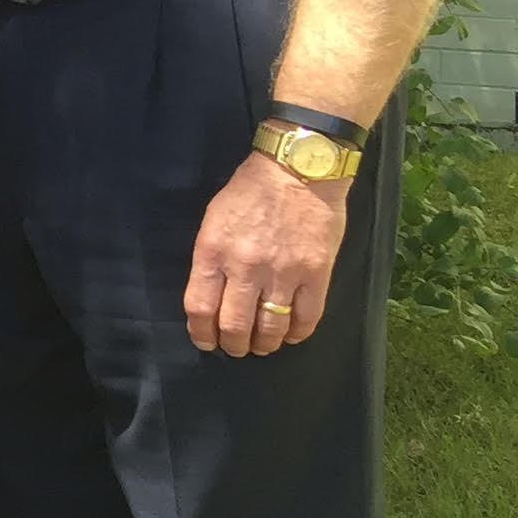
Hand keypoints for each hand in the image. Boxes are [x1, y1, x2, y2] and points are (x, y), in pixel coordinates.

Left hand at [184, 151, 347, 355]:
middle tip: (235, 348)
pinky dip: (297, 334)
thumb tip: (211, 294)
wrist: (298, 169)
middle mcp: (246, 267)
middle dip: (233, 345)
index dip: (201, 333)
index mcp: (214, 251)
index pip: (200, 307)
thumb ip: (211, 258)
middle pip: (235, 325)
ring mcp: (283, 273)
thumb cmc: (250, 190)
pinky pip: (307, 317)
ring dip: (264, 344)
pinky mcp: (316, 274)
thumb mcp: (213, 219)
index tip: (205, 342)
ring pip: (271, 327)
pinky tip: (291, 335)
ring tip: (261, 346)